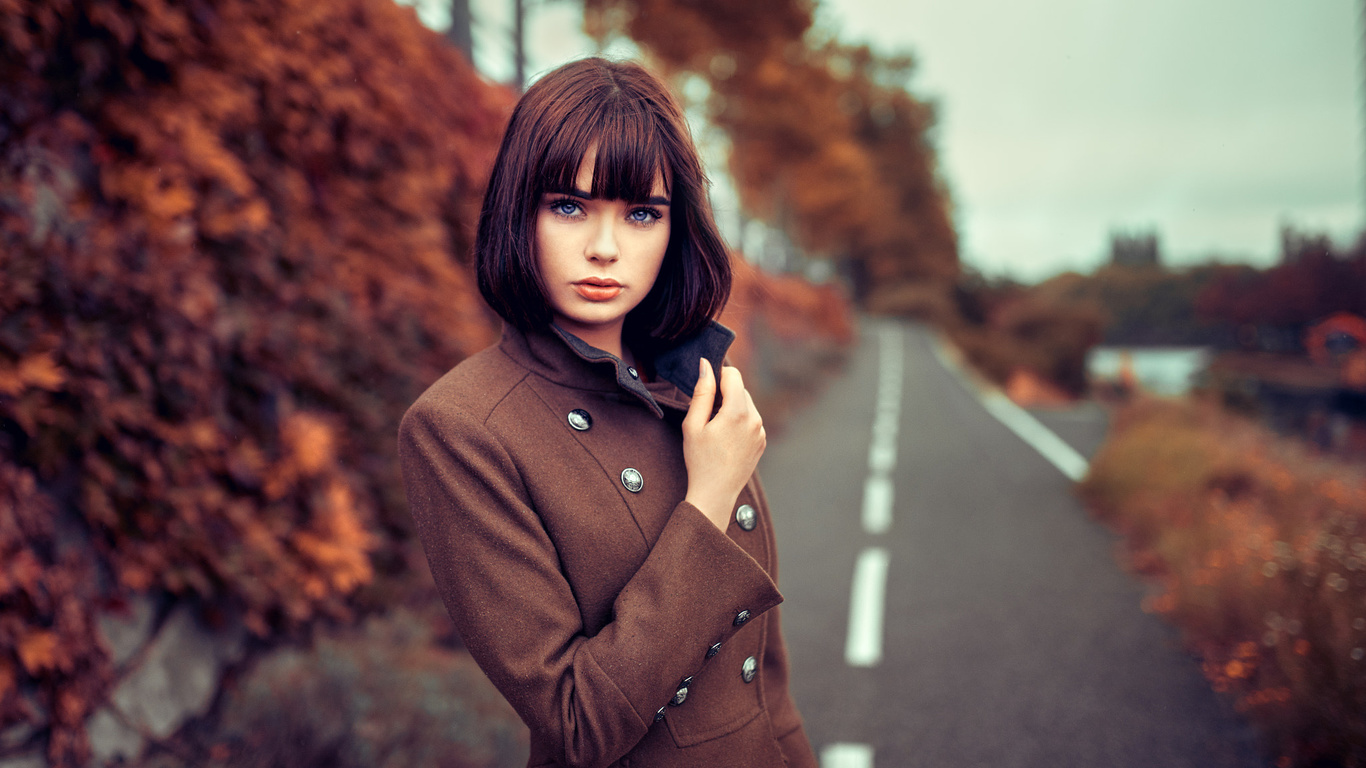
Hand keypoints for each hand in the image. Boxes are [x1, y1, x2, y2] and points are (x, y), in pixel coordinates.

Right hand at [682, 358, 765, 530]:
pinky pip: (752, 420)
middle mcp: (755, 419)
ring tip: (716, 430)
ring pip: (747, 405)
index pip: (733, 375)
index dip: (718, 376)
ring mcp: (761, 431)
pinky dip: (740, 422)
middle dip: (724, 395)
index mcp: (737, 412)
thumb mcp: (693, 424)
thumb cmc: (700, 460)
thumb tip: (706, 365)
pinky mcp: (762, 441)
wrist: (715, 493)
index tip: (706, 389)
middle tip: (707, 416)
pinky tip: (726, 439)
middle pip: (740, 389)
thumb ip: (702, 391)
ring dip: (732, 408)